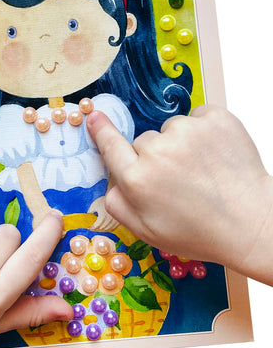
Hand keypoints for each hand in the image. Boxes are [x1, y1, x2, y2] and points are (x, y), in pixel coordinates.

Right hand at [87, 105, 272, 283]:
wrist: (252, 223)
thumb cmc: (199, 232)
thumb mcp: (147, 232)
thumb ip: (117, 204)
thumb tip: (109, 178)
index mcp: (137, 179)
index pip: (110, 146)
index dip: (102, 130)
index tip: (95, 117)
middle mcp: (158, 151)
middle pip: (145, 141)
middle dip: (155, 155)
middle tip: (179, 179)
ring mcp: (188, 131)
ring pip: (172, 129)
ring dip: (181, 143)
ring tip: (202, 169)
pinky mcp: (215, 118)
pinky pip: (198, 116)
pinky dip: (204, 130)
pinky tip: (215, 154)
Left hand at [88, 196, 119, 231]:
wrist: (113, 197)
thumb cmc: (103, 200)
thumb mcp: (94, 205)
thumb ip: (90, 212)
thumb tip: (87, 217)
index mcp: (102, 216)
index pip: (96, 226)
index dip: (92, 228)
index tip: (89, 228)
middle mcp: (109, 220)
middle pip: (102, 228)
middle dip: (96, 229)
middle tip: (92, 229)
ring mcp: (114, 221)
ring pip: (107, 229)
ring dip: (102, 230)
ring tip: (98, 229)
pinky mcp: (118, 221)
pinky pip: (113, 228)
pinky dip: (108, 229)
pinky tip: (105, 228)